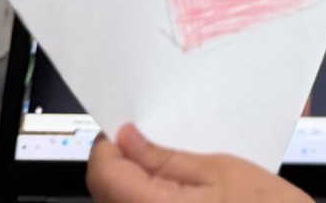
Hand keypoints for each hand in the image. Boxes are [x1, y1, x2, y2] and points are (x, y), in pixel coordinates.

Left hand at [87, 124, 312, 202]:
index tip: (126, 128)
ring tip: (170, 169)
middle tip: (151, 142)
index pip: (102, 173)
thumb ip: (168, 158)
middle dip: (123, 163)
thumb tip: (129, 138)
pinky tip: (177, 193)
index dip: (109, 145)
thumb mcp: (223, 170)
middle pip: (106, 192)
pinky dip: (149, 201)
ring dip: (135, 184)